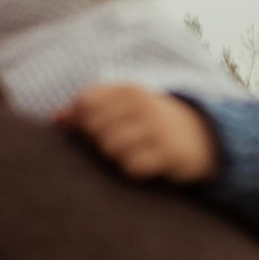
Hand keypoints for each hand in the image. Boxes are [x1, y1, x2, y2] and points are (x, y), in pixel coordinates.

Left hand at [58, 85, 219, 183]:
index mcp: (129, 90)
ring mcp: (158, 128)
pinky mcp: (170, 152)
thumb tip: (55, 119)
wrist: (203, 137)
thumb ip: (89, 111)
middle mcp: (144, 104)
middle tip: (116, 145)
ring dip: (116, 157)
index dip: (80, 120)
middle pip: (95, 128)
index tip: (92, 130)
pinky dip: (134, 169)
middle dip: (98, 142)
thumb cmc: (149, 123)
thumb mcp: (124, 109)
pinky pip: (132, 166)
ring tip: (132, 153)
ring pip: (111, 148)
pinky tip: (145, 164)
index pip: (86, 102)